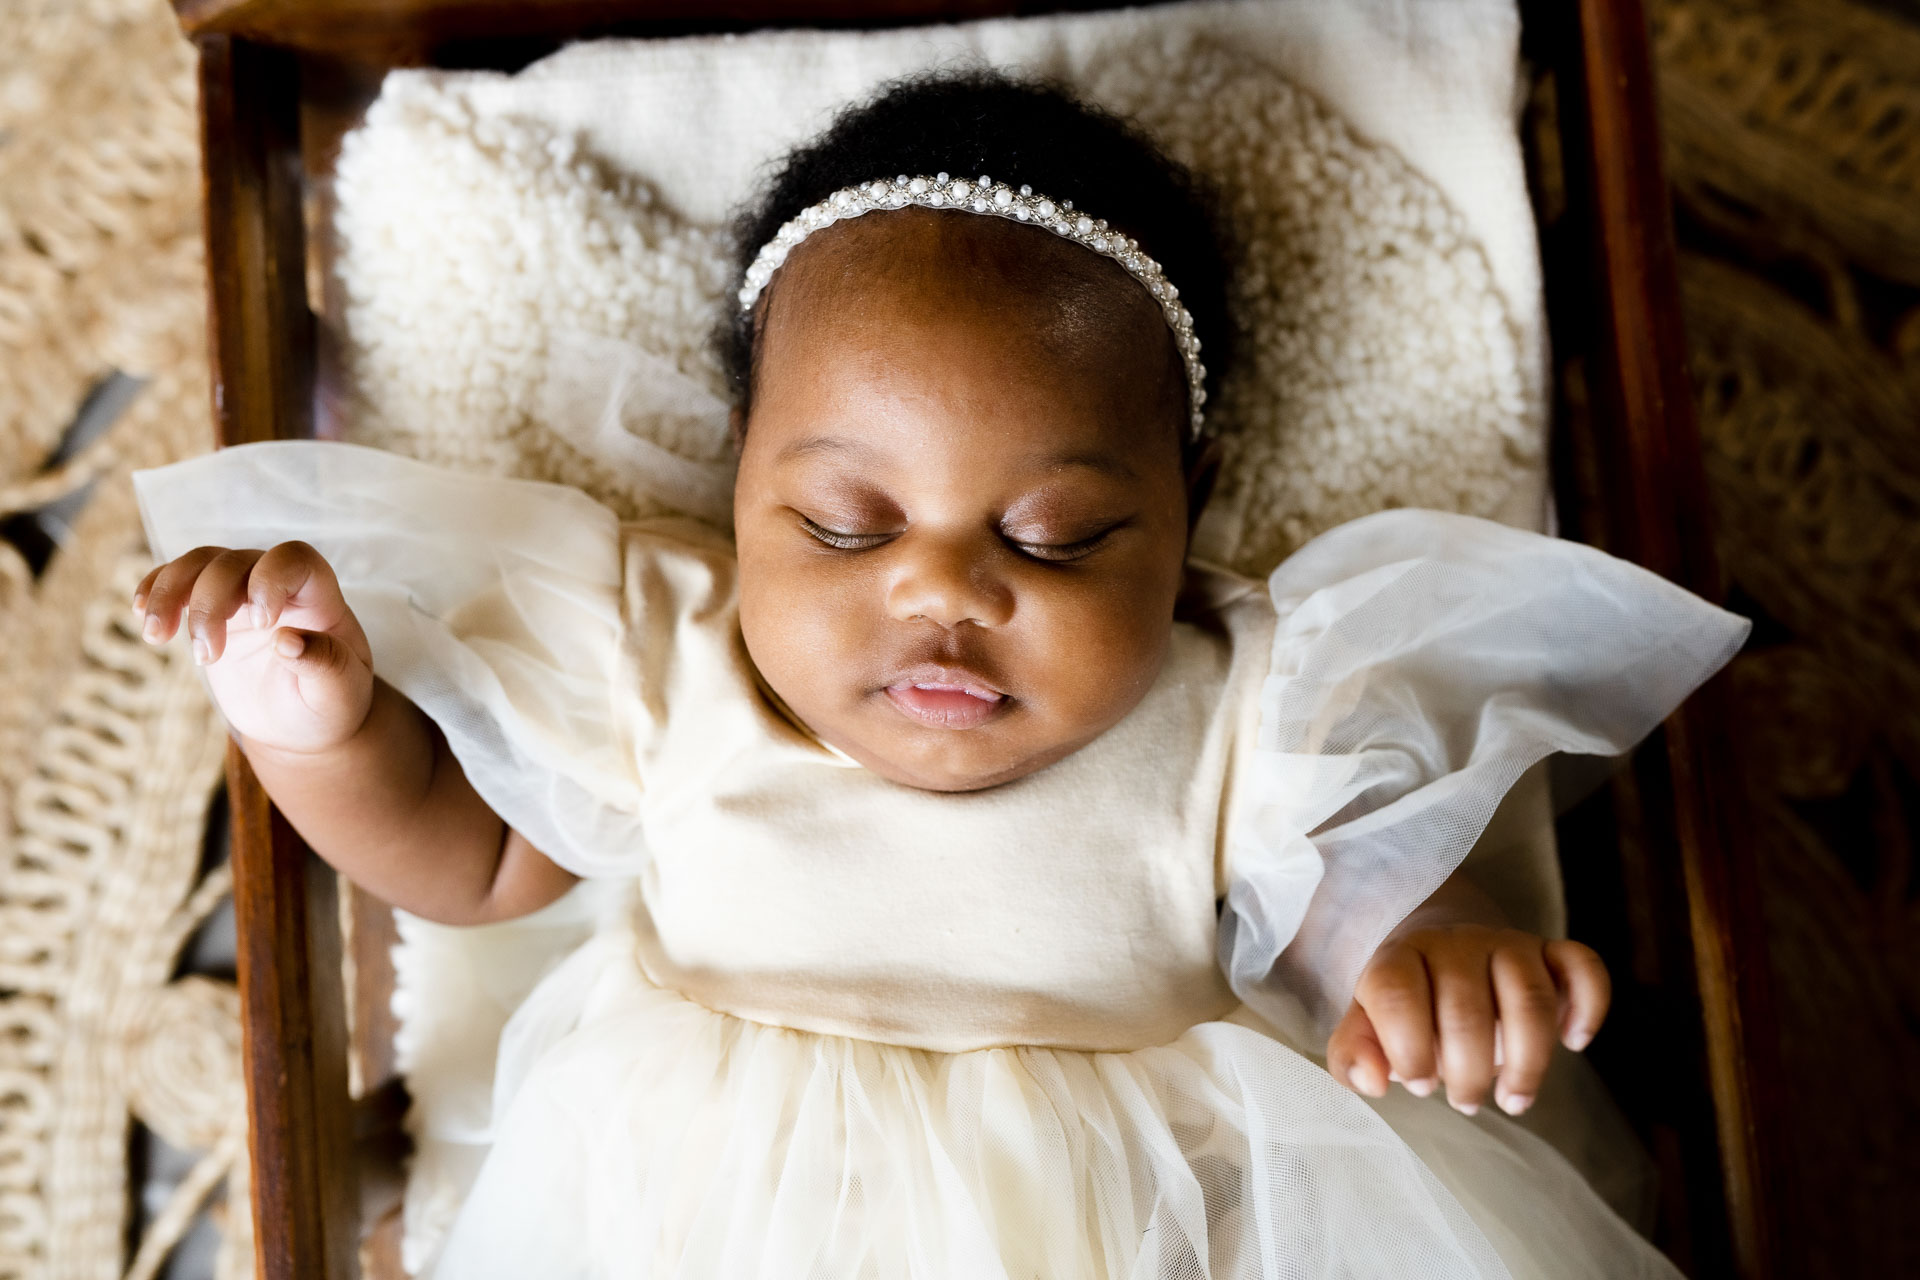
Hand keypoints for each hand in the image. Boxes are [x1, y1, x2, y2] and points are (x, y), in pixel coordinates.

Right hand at [132, 542, 374, 754]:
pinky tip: (142, 614)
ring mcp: (241, 595)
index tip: (263, 625)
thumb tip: (287, 641)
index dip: (272, 579)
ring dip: (171, 593)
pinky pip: (178, 581)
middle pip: (234, 563)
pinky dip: (156, 589)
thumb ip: (324, 664)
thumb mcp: (338, 692)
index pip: (295, 559)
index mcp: (319, 599)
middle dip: (209, 605)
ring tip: (156, 636)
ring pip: (200, 564)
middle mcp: (278, 587)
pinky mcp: (211, 611)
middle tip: (204, 658)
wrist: (301, 722)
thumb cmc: (329, 702)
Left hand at [1327, 924, 1609, 1117]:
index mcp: (1400, 957)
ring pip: (1529, 998)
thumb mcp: (1366, 1025)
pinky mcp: (1552, 951)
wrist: (1442, 950)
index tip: (1418, 1086)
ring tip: (1514, 1100)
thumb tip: (1373, 1082)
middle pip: (1467, 1010)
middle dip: (1468, 1072)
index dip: (1408, 1049)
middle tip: (1465, 1103)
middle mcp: (1456, 944)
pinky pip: (1584, 966)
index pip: (1397, 995)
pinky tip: (1574, 1042)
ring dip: (1527, 1062)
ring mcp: (1509, 944)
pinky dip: (1588, 1007)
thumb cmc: (1406, 1004)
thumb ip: (1353, 1053)